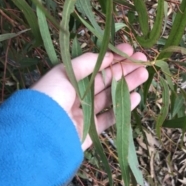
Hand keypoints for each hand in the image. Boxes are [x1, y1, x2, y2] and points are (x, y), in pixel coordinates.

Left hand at [31, 43, 147, 150]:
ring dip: (128, 84)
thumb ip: (87, 63)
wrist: (41, 136)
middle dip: (124, 69)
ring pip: (111, 96)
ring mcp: (85, 113)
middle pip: (106, 79)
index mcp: (69, 80)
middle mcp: (78, 96)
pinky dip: (124, 107)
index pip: (96, 66)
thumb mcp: (65, 72)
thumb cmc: (50, 98)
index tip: (130, 49)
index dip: (113, 57)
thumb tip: (109, 55)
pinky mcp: (91, 130)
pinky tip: (137, 97)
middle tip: (143, 60)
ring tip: (144, 74)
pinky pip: (110, 117)